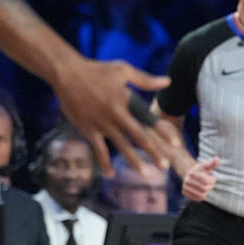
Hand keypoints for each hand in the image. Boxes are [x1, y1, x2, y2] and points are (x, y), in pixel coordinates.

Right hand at [51, 56, 170, 176]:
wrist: (66, 74)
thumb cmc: (97, 70)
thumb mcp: (123, 70)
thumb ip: (146, 80)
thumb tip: (168, 82)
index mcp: (127, 102)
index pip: (149, 120)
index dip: (163, 133)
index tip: (176, 145)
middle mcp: (116, 116)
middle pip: (138, 138)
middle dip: (153, 152)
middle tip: (165, 166)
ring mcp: (101, 124)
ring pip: (121, 147)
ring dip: (133, 161)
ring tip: (145, 174)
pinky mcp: (88, 129)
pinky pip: (98, 150)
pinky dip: (104, 163)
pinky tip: (111, 174)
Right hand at [182, 157, 219, 201]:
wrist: (189, 174)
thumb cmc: (200, 170)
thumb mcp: (205, 165)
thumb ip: (212, 163)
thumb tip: (217, 159)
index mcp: (192, 173)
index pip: (206, 181)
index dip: (213, 180)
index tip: (214, 177)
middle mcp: (187, 181)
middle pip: (204, 188)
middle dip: (211, 186)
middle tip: (212, 183)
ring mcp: (185, 187)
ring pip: (201, 195)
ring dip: (208, 192)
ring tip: (208, 187)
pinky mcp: (185, 193)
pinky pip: (197, 199)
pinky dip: (203, 196)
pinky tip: (204, 191)